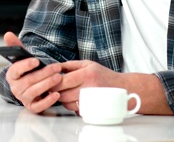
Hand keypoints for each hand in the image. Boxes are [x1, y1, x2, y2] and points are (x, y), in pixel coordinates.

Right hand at [3, 32, 62, 113]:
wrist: (32, 85)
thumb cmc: (28, 70)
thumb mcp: (22, 58)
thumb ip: (16, 46)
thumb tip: (7, 34)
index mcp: (12, 75)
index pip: (16, 70)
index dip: (25, 65)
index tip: (36, 60)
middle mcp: (16, 88)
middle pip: (28, 81)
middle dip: (43, 73)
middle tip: (56, 67)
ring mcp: (23, 98)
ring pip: (34, 92)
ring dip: (47, 84)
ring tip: (58, 77)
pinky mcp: (32, 107)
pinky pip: (39, 106)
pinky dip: (48, 101)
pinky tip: (57, 94)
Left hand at [53, 60, 172, 115]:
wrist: (123, 88)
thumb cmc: (103, 75)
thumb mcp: (88, 64)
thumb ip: (70, 65)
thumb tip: (54, 67)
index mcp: (87, 74)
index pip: (63, 80)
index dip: (53, 82)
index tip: (50, 81)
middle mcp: (89, 87)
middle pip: (63, 94)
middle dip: (56, 92)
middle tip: (55, 89)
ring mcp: (91, 100)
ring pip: (67, 104)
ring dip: (63, 100)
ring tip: (67, 93)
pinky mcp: (93, 109)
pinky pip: (75, 110)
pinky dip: (72, 106)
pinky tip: (75, 99)